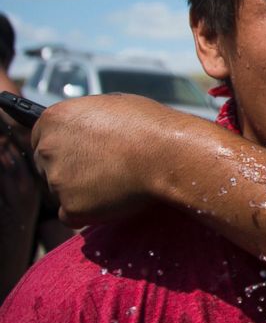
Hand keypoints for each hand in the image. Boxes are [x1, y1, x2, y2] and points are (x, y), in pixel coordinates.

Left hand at [31, 94, 192, 226]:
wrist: (168, 154)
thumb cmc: (150, 126)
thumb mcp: (112, 107)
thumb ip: (86, 119)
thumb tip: (84, 130)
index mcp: (55, 118)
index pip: (40, 137)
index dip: (64, 145)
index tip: (80, 152)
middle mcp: (48, 148)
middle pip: (46, 165)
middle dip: (70, 168)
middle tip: (102, 168)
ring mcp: (57, 180)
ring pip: (60, 191)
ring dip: (81, 190)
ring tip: (116, 181)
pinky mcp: (70, 207)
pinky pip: (72, 215)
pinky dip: (89, 212)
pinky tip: (113, 200)